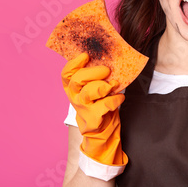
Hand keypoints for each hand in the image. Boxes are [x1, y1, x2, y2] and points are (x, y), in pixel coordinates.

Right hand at [62, 53, 127, 167]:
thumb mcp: (96, 89)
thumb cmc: (100, 104)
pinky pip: (104, 105)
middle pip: (77, 80)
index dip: (74, 63)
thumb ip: (98, 76)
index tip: (86, 55)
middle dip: (93, 72)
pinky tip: (120, 98)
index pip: (66, 73)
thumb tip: (110, 59)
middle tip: (107, 70)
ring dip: (104, 86)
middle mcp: (74, 97)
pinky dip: (115, 100)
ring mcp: (82, 108)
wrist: (103, 131)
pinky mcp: (92, 118)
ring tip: (114, 85)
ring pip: (89, 92)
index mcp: (73, 88)